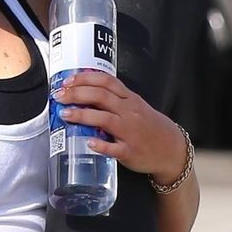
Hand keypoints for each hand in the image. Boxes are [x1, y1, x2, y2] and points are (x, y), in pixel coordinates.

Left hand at [54, 72, 187, 180]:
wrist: (171, 149)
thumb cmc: (149, 127)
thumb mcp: (135, 106)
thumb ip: (114, 99)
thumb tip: (85, 92)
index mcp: (129, 99)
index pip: (106, 81)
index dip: (84, 79)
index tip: (67, 81)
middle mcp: (129, 112)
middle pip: (100, 96)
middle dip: (76, 94)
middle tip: (59, 96)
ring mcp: (130, 132)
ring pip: (104, 119)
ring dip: (82, 115)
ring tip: (65, 114)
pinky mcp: (129, 152)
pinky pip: (113, 148)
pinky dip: (100, 145)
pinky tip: (88, 142)